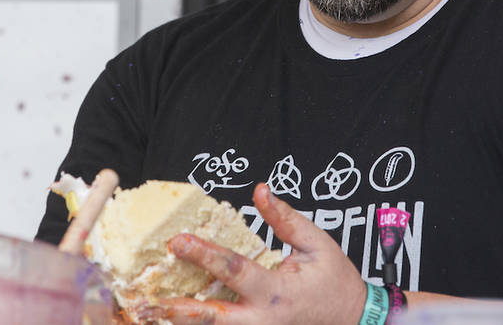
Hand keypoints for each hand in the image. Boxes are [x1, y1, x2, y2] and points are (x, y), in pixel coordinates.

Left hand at [139, 182, 366, 324]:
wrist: (355, 321)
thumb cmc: (335, 281)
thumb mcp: (317, 243)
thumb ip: (285, 218)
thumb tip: (260, 190)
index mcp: (277, 291)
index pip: (234, 270)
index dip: (204, 254)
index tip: (177, 241)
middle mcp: (264, 320)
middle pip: (212, 318)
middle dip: (178, 310)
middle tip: (147, 301)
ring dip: (181, 324)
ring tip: (148, 314)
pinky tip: (174, 321)